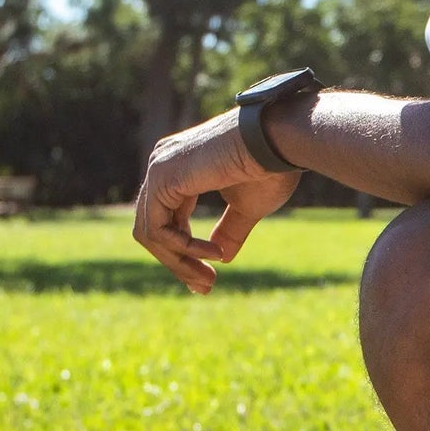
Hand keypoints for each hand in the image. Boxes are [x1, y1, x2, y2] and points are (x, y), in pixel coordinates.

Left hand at [132, 109, 300, 291]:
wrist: (278, 143)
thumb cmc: (270, 168)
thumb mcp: (247, 208)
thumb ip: (229, 230)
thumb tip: (220, 257)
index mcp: (179, 168)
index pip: (167, 219)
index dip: (185, 253)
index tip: (210, 280)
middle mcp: (162, 165)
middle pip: (154, 229)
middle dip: (178, 263)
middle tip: (206, 287)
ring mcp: (159, 169)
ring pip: (150, 233)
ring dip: (179, 262)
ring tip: (209, 278)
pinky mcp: (163, 178)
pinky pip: (158, 228)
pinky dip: (183, 248)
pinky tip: (214, 253)